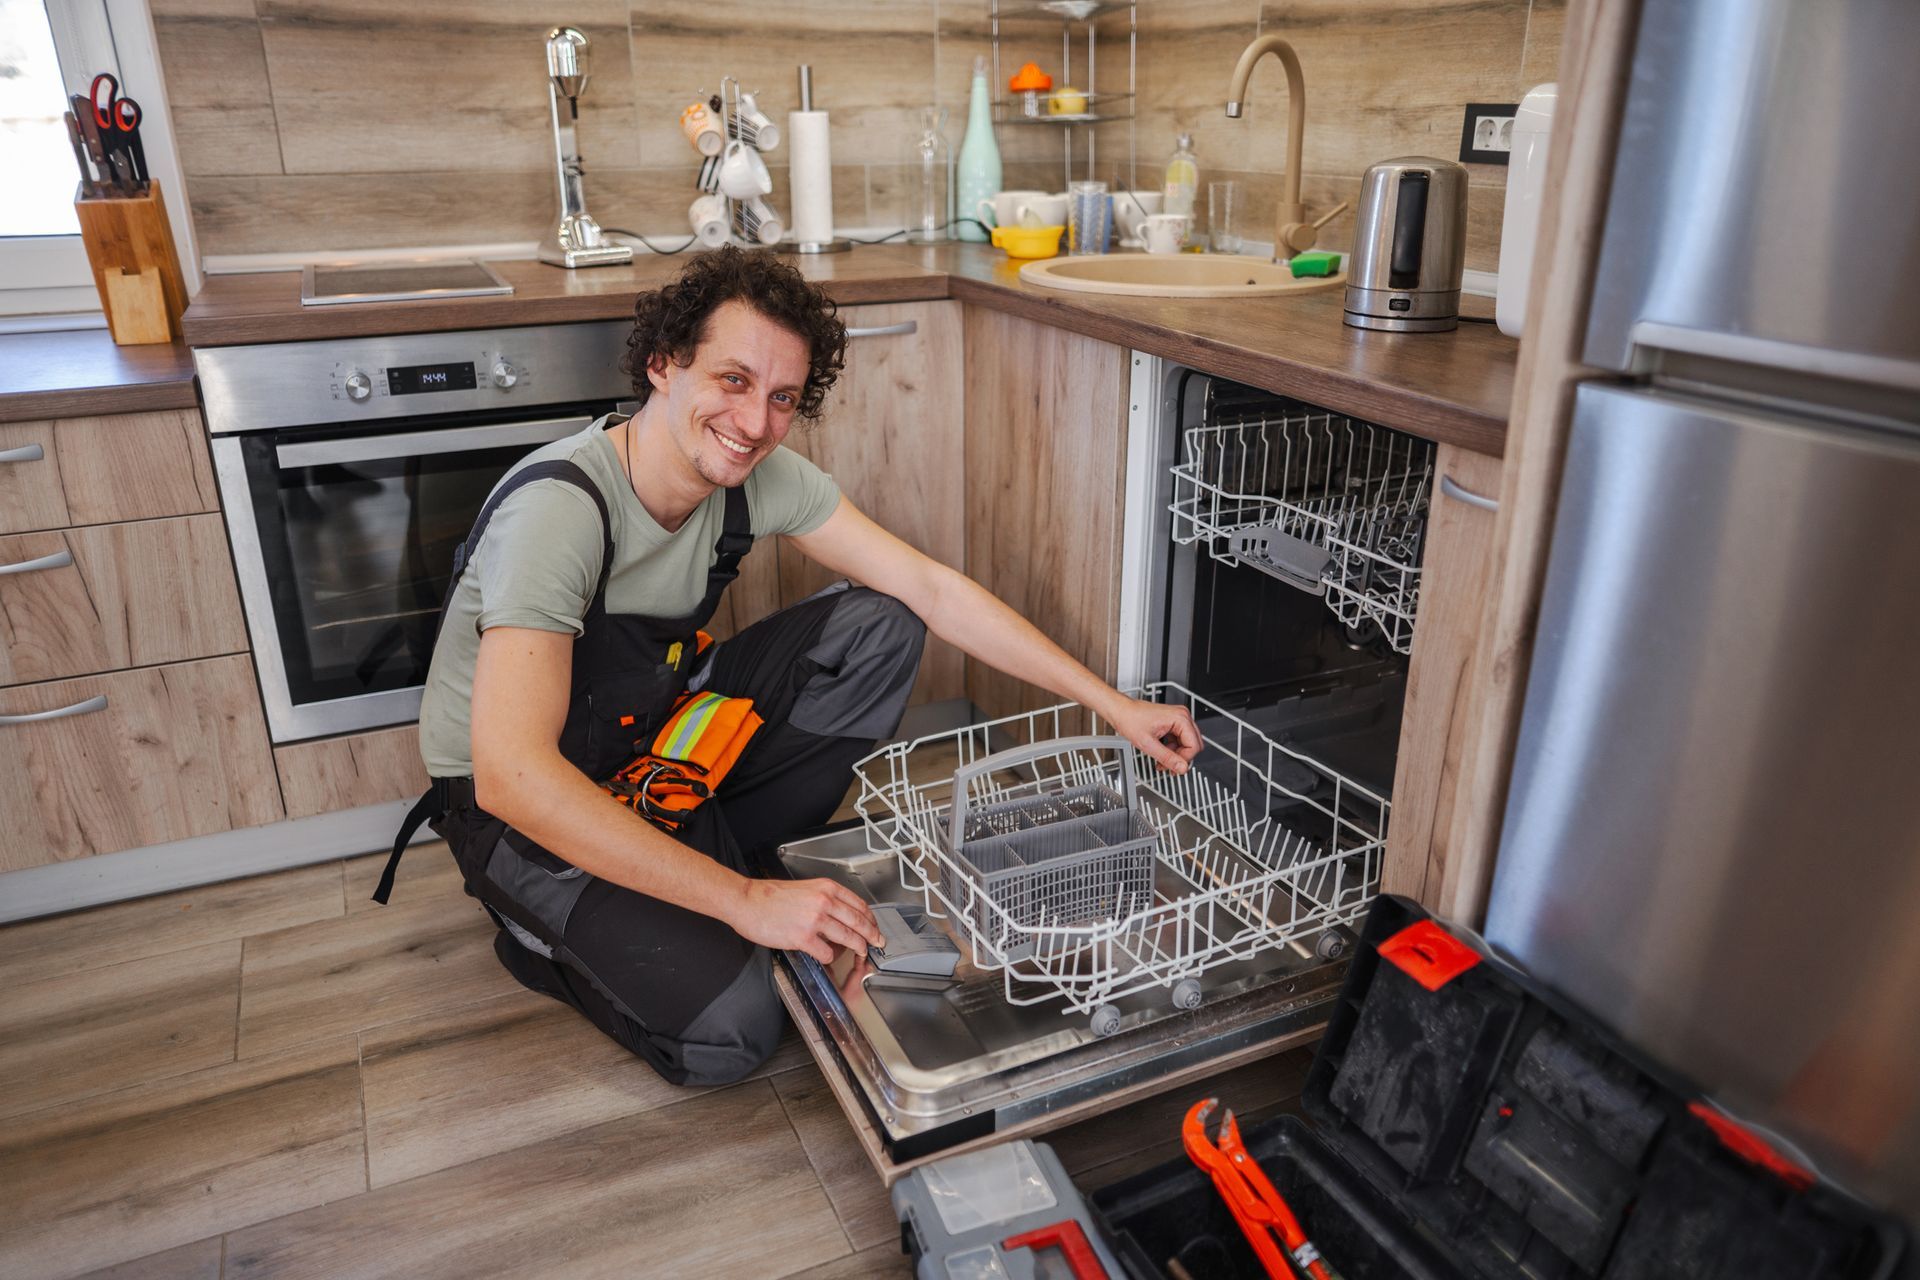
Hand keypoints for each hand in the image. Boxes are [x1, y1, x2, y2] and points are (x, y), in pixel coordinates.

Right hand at [730, 877, 884, 964]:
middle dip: (872, 935)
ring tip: (861, 952)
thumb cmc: (769, 896)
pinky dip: (831, 957)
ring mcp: (814, 920)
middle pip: (859, 921)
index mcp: (826, 888)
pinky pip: (827, 952)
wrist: (746, 901)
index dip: (871, 919)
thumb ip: (824, 899)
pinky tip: (828, 956)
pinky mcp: (803, 938)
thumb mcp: (804, 889)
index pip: (859, 905)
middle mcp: (824, 902)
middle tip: (878, 942)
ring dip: (858, 947)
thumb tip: (840, 916)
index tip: (875, 927)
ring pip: (848, 937)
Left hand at [1106, 696, 1202, 773]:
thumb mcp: (1148, 744)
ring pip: (1186, 744)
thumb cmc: (1130, 720)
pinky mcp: (1173, 722)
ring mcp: (1178, 718)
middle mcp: (1182, 716)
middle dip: (1181, 758)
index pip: (1194, 745)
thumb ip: (1167, 758)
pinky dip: (1172, 750)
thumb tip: (1182, 768)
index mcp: (1180, 718)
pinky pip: (1179, 740)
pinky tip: (1161, 755)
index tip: (1175, 768)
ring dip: (1175, 755)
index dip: (1185, 759)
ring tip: (1162, 762)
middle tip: (1170, 767)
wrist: (1120, 711)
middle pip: (1193, 744)